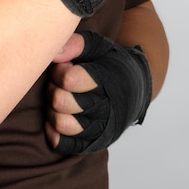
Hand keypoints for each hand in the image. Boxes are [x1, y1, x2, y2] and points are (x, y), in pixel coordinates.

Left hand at [45, 31, 151, 153]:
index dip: (60, 71)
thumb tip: (53, 54)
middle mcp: (107, 108)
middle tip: (60, 83)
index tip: (65, 66)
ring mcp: (101, 128)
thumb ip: (76, 45)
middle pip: (61, 102)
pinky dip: (54, 131)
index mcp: (109, 80)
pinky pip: (63, 144)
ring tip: (61, 98)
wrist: (135, 89)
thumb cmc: (110, 64)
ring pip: (61, 123)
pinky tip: (58, 116)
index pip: (69, 80)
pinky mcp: (93, 143)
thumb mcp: (98, 47)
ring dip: (53, 110)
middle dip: (54, 88)